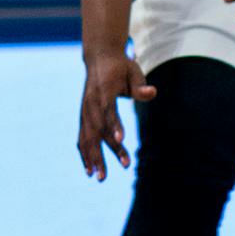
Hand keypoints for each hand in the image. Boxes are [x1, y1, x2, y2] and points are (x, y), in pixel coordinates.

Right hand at [77, 51, 154, 179]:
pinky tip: (89, 169)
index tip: (120, 141)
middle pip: (96, 129)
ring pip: (87, 136)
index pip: (108, 110)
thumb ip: (140, 85)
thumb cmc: (121, 67)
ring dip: (93, 157)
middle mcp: (90, 102)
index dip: (114, 125)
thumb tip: (152, 92)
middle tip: (116, 170)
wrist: (99, 57)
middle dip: (104, 151)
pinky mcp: (84, 115)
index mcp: (103, 90)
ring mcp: (85, 109)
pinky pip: (82, 136)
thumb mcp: (134, 71)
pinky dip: (84, 152)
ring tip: (99, 178)